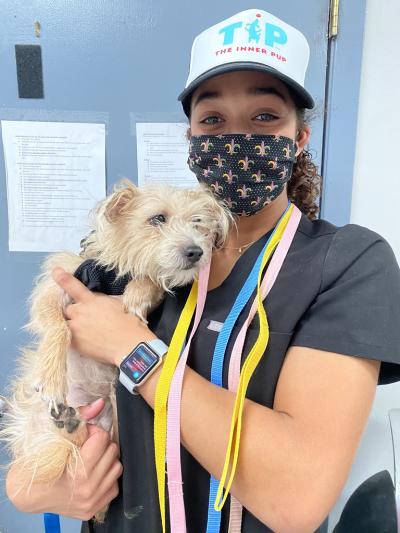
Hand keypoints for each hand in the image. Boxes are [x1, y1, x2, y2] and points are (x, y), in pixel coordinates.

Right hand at [6, 398, 122, 519]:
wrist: (28, 495)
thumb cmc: (38, 465)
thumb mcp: (54, 438)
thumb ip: (80, 418)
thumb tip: (100, 404)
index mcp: (79, 473)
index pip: (102, 438)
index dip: (93, 431)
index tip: (84, 433)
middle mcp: (88, 489)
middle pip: (112, 451)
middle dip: (101, 443)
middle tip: (87, 444)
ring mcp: (93, 501)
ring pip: (117, 467)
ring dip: (106, 459)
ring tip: (91, 458)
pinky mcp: (95, 508)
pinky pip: (114, 485)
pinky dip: (106, 476)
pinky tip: (93, 473)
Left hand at [52, 267, 155, 365]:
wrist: (128, 344)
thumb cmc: (128, 323)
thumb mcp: (116, 304)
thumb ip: (101, 301)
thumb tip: (97, 301)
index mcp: (90, 301)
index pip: (72, 286)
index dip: (62, 278)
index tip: (55, 271)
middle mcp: (79, 313)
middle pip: (67, 309)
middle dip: (72, 312)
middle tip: (84, 318)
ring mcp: (75, 328)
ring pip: (65, 324)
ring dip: (72, 325)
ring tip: (84, 331)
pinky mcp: (74, 343)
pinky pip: (68, 338)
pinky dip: (74, 338)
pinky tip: (86, 341)